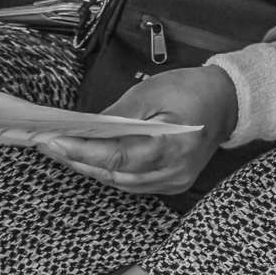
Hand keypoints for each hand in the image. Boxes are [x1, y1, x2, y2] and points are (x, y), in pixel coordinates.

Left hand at [40, 66, 235, 196]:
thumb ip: (117, 115)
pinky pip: (131, 182)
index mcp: (173, 146)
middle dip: (77, 158)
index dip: (81, 151)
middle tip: (46, 144)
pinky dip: (109, 171)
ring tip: (60, 150)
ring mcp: (174, 181)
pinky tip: (89, 157)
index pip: (117, 156)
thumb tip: (83, 129)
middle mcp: (174, 171)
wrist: (229, 102)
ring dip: (89, 166)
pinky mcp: (172, 183)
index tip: (52, 141)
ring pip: (120, 182)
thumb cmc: (193, 91)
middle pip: (114, 173)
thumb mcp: (152, 92)